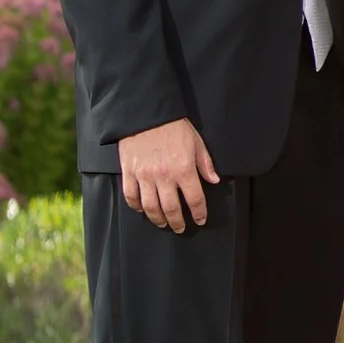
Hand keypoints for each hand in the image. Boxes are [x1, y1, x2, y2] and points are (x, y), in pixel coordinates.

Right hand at [118, 118, 218, 232]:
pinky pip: (131, 196)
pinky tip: (142, 209)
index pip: (194, 199)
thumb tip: (214, 181)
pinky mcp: (129, 172)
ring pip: (150, 207)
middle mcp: (164, 176)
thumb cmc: (174, 127)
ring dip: (158, 219)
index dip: (199, 212)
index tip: (200, 219)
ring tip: (163, 222)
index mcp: (184, 169)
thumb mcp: (197, 143)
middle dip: (177, 222)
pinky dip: (136, 206)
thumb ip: (205, 164)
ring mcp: (144, 176)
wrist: (146, 114)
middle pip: (171, 208)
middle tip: (180, 228)